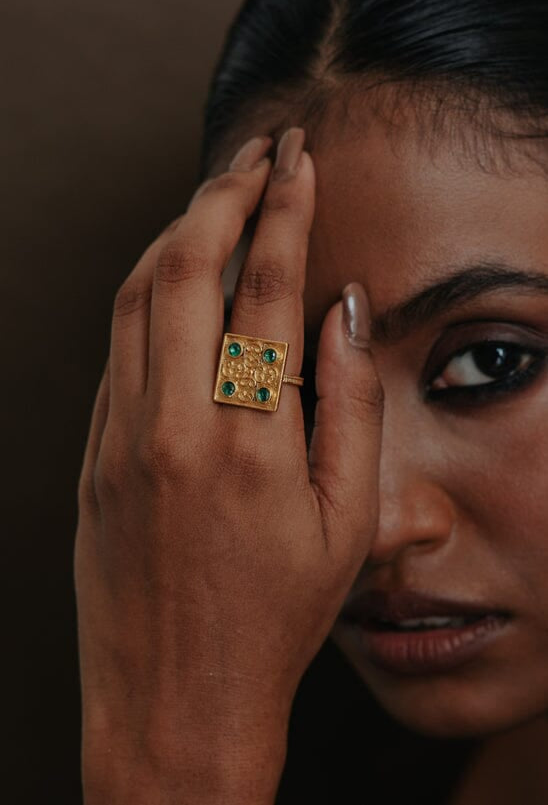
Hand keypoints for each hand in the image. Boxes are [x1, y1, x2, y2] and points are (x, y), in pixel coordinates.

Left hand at [74, 128, 383, 803]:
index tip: (298, 161)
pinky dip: (146, 291)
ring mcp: (118, 438)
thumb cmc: (272, 621)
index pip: (265, 288)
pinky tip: (175, 278)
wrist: (173, 701)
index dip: (285, 210)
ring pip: (136, 295)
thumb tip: (344, 311)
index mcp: (249, 445)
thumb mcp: (345, 524)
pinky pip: (115, 345)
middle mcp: (172, 428)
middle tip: (256, 154)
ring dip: (177, 232)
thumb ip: (351, 404)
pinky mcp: (91, 454)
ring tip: (215, 198)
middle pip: (187, 267)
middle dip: (223, 193)